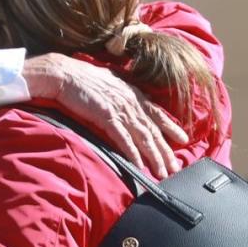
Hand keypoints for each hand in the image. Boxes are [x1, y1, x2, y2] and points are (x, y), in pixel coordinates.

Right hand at [23, 53, 187, 179]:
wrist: (64, 73)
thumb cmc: (82, 78)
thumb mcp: (109, 82)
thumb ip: (122, 94)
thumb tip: (127, 101)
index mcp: (133, 93)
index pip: (157, 113)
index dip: (171, 128)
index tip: (183, 140)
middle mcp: (131, 102)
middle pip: (154, 130)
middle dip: (166, 152)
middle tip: (175, 168)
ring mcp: (120, 109)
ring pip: (143, 137)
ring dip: (154, 157)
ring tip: (162, 173)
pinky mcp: (106, 117)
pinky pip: (124, 139)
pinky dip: (133, 154)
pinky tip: (139, 166)